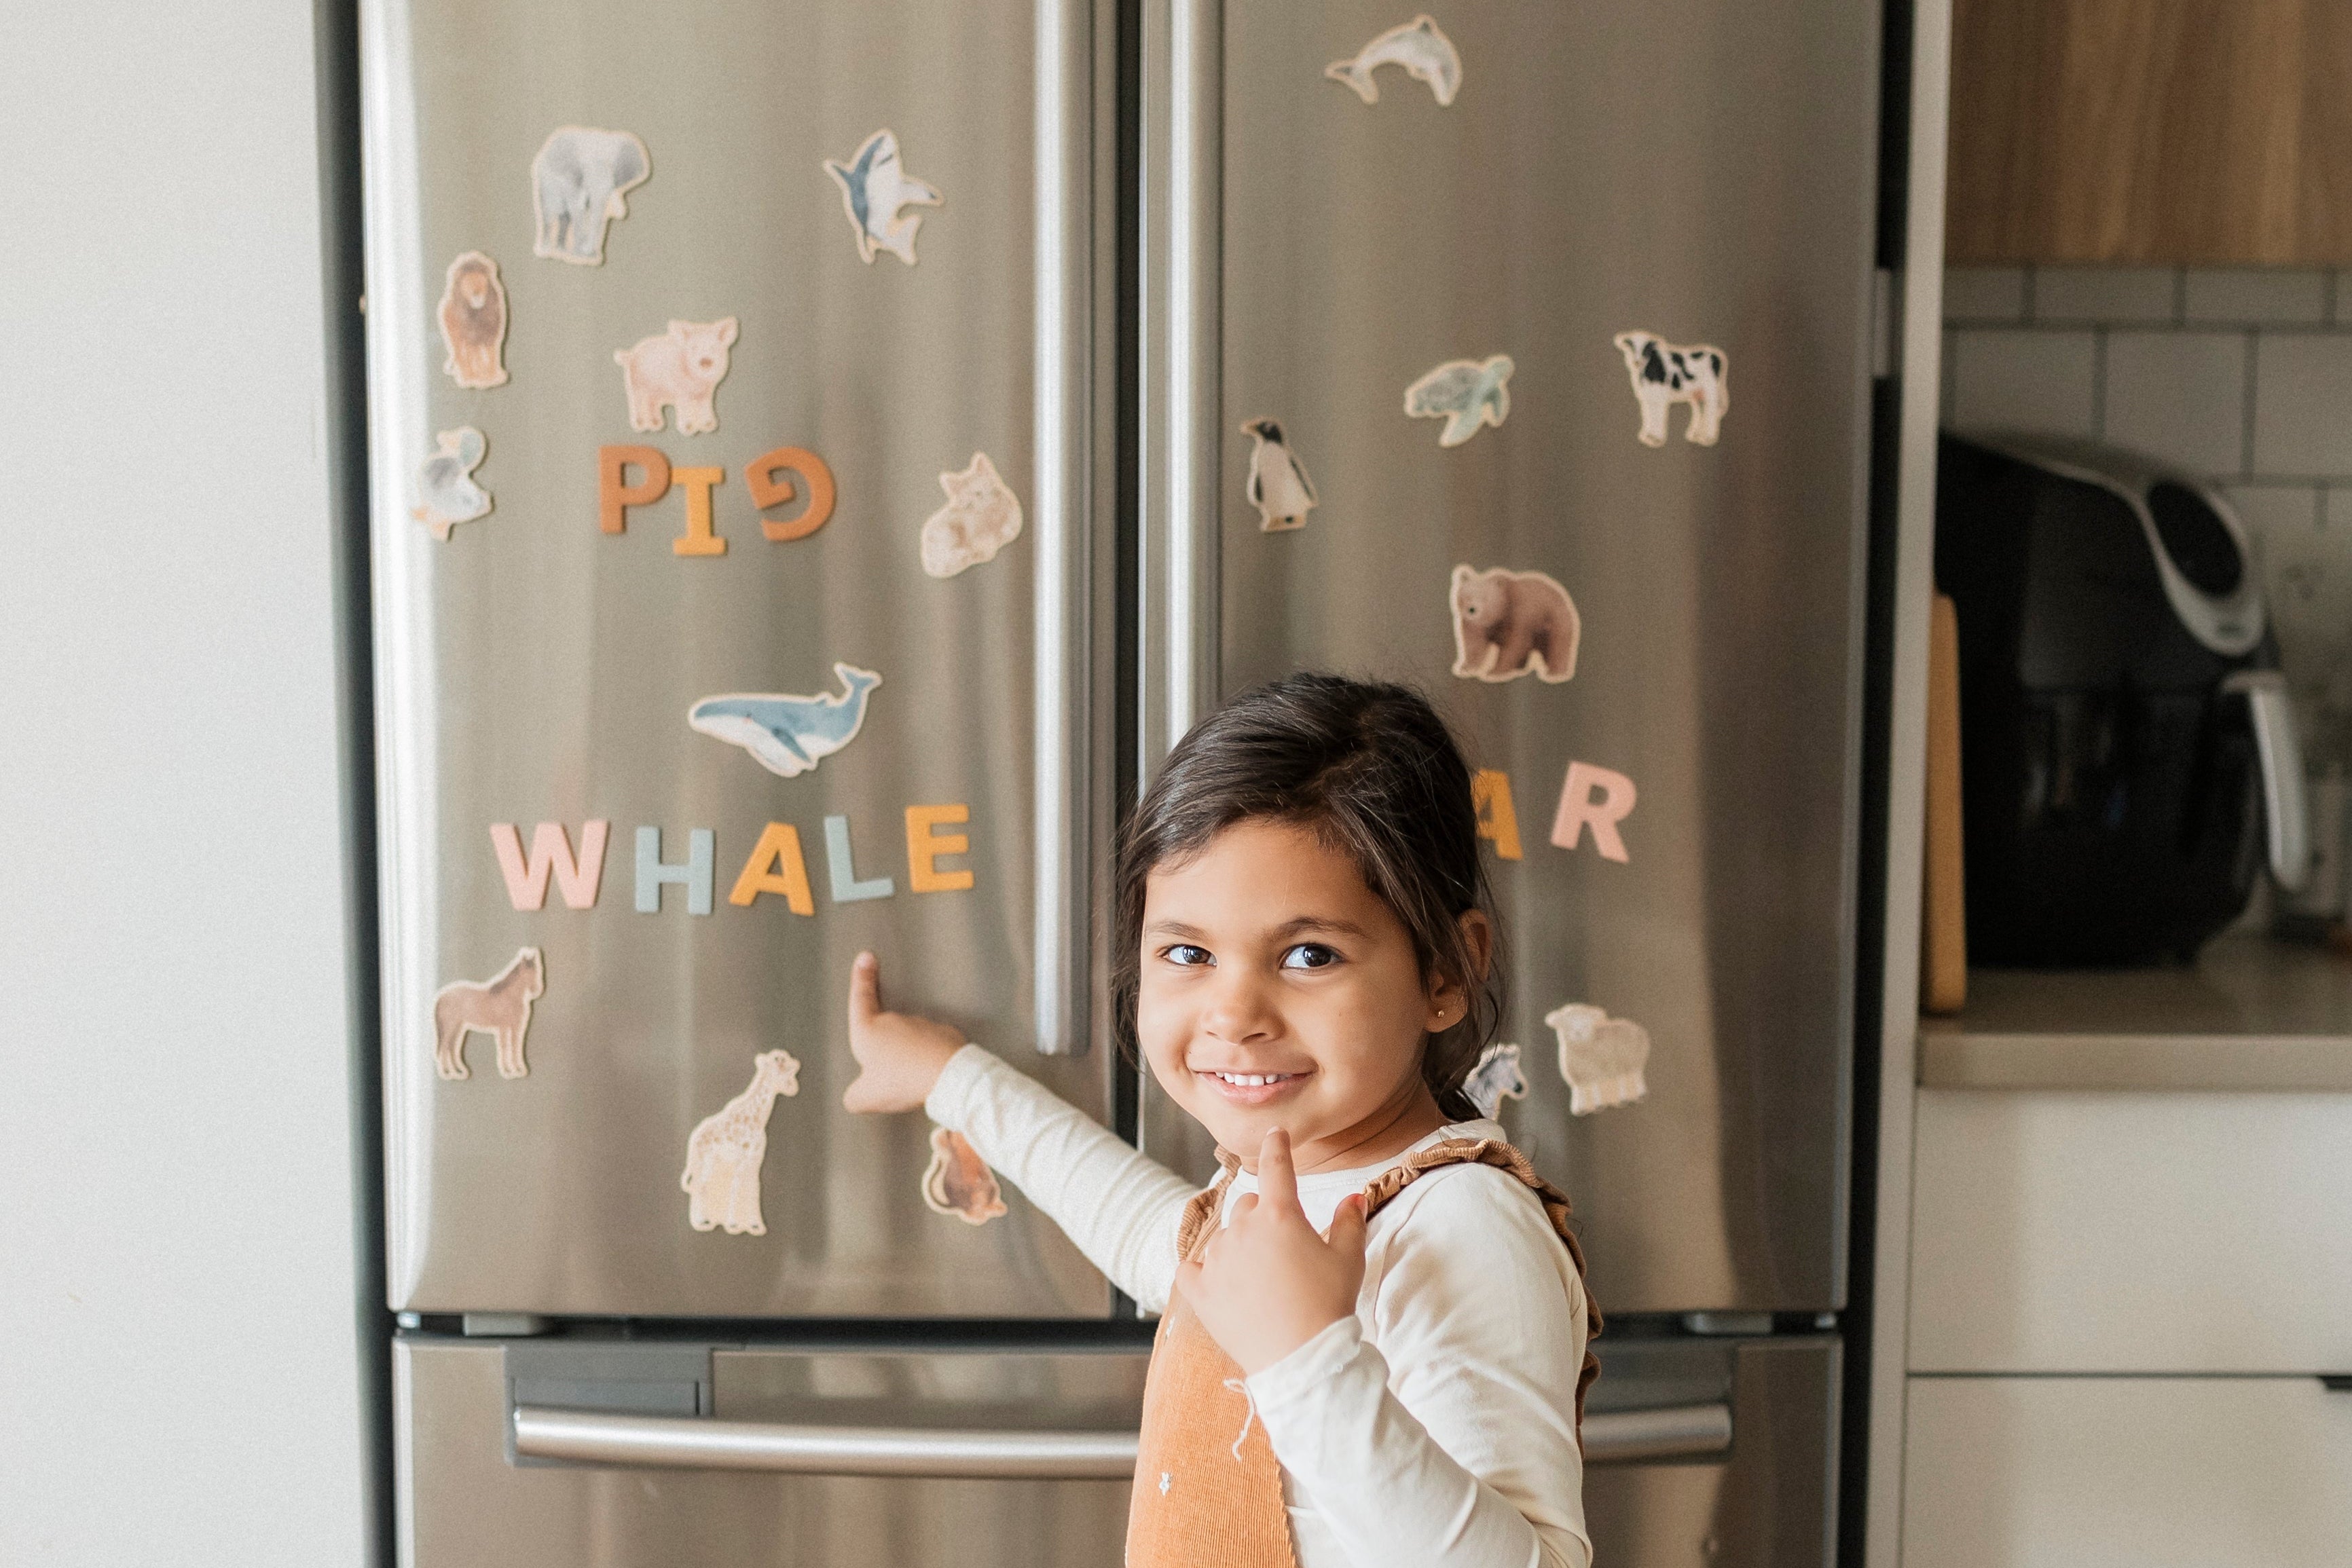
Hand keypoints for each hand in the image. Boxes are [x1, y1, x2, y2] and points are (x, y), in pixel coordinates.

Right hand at [841, 952, 964, 1113]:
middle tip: (891, 1078)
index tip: (866, 957)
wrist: (946, 1076)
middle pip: (884, 1031)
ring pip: (909, 1041)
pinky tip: (930, 1077)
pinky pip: (931, 1047)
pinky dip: (929, 1059)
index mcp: (869, 1030)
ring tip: (912, 1082)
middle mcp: (895, 1021)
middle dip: (885, 1051)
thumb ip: (854, 1095)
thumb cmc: (901, 1081)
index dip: (860, 979)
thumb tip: (854, 1096)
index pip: (861, 999)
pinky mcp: (944, 1034)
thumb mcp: (865, 1097)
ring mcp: (922, 1025)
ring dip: (908, 1057)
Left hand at [1174, 1128, 1367, 1375]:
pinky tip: (1215, 1281)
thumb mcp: (1350, 1259)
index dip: (1276, 1146)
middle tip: (1286, 1248)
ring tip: (1263, 1280)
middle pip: (1249, 1205)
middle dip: (1265, 1217)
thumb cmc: (1331, 1305)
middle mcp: (1243, 1228)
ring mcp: (1217, 1259)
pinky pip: (1190, 1268)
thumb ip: (1350, 1220)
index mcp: (1280, 1214)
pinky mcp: (1199, 1290)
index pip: (1276, 1166)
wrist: (1304, 1360)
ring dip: (1239, 1247)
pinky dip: (1201, 1271)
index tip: (1275, 1133)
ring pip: (1224, 1237)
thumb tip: (1354, 1195)